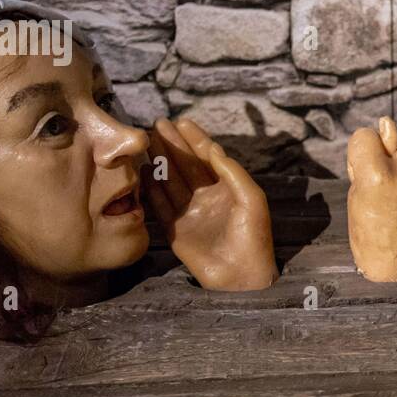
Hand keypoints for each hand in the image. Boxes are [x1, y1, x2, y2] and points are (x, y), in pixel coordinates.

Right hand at [142, 118, 278, 290]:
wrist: (241, 276)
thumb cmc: (253, 237)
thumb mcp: (251, 199)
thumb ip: (232, 172)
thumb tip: (213, 148)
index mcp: (228, 188)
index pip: (208, 158)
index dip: (196, 139)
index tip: (182, 121)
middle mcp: (207, 197)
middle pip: (186, 165)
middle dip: (173, 144)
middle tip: (157, 124)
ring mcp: (190, 212)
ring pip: (171, 181)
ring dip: (160, 161)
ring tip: (147, 141)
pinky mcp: (176, 229)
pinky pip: (160, 205)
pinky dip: (151, 189)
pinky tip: (143, 172)